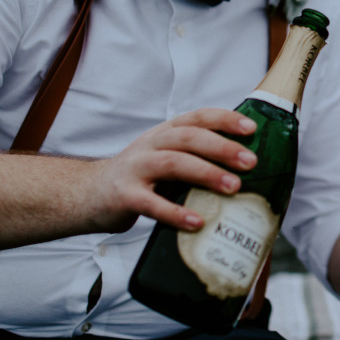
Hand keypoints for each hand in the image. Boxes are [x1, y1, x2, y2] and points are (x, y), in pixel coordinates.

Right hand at [87, 107, 260, 233]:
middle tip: (250, 162)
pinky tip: (196, 222)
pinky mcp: (124, 197)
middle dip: (222, 147)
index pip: (196, 117)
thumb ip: (195, 160)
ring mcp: (135, 169)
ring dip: (206, 173)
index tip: (251, 128)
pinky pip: (151, 203)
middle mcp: (150, 146)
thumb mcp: (165, 159)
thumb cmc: (139, 178)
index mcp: (164, 134)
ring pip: (173, 163)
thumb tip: (244, 173)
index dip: (224, 119)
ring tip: (234, 187)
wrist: (88, 194)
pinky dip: (175, 212)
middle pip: (188, 137)